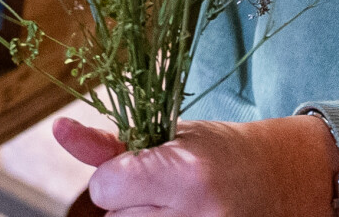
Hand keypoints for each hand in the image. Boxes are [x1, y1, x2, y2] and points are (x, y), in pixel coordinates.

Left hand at [53, 114, 338, 216]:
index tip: (141, 167)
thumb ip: (109, 144)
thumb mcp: (168, 136)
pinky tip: (182, 216)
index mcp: (186, 173)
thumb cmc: (218, 153)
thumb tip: (58, 130)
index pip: (106, 188)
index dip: (116, 176)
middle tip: (167, 188)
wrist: (281, 182)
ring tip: (178, 206)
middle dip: (130, 201)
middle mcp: (198, 214)